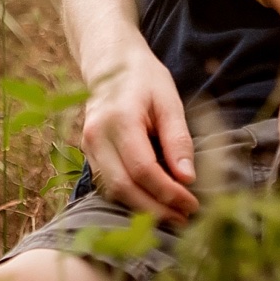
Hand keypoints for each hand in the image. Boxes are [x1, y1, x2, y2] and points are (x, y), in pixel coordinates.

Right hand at [79, 50, 198, 224]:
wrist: (110, 61)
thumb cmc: (144, 78)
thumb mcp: (169, 102)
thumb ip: (177, 140)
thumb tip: (187, 179)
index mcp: (119, 119)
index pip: (142, 169)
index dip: (168, 193)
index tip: (192, 204)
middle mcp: (96, 135)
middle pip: (123, 187)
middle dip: (155, 209)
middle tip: (184, 219)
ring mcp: (87, 145)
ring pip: (112, 191)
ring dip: (142, 209)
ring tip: (172, 216)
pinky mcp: (88, 153)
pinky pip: (107, 184)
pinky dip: (130, 198)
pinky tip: (152, 203)